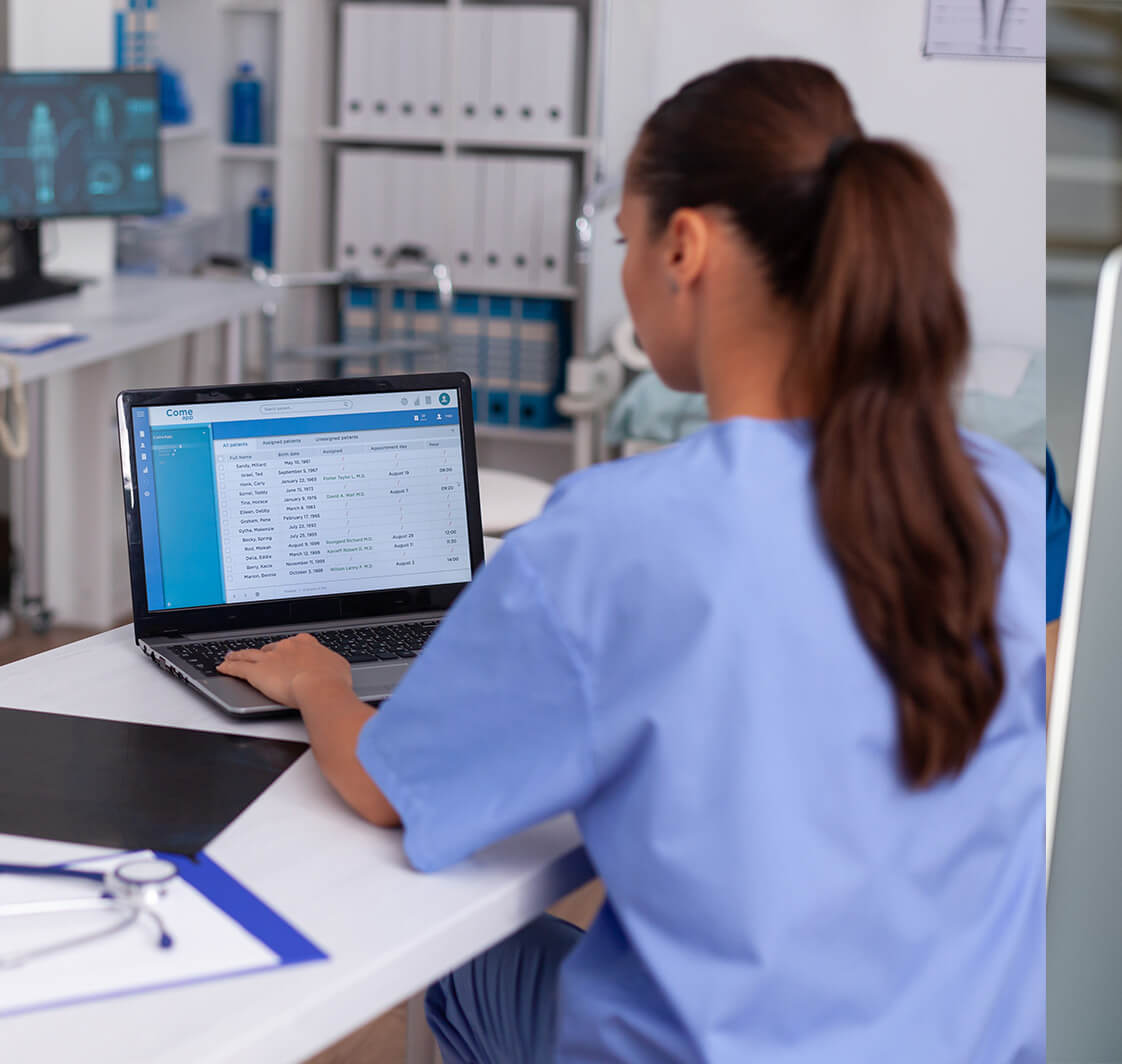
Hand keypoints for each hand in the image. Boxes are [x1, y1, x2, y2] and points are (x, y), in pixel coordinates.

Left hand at [217, 633, 352, 708]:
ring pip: (249, 655)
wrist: (319, 687)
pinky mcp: (256, 672)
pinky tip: (222, 667)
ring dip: (239, 655)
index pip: (292, 643)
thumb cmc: (332, 680)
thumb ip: (331, 664)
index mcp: (305, 643)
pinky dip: (229, 667)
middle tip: (257, 657)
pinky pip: (238, 668)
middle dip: (263, 654)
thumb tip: (333, 668)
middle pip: (270, 649)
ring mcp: (270, 658)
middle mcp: (286, 647)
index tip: (285, 652)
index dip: (286, 649)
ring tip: (231, 656)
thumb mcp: (339, 667)